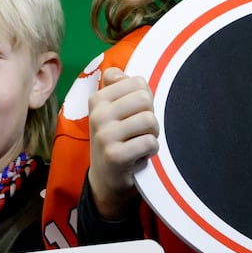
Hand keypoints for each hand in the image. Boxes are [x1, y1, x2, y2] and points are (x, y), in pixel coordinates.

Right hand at [86, 67, 159, 220]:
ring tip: (141, 142)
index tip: (135, 114)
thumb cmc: (115, 140)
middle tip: (141, 131)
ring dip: (153, 134)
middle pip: (145, 99)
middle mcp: (98, 115)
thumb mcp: (111, 111)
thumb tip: (117, 73)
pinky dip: (152, 150)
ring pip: (149, 120)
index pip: (138, 82)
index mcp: (98, 99)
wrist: (106, 179)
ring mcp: (104, 136)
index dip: (145, 99)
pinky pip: (149, 142)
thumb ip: (117, 88)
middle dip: (151, 116)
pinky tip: (141, 156)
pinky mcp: (115, 156)